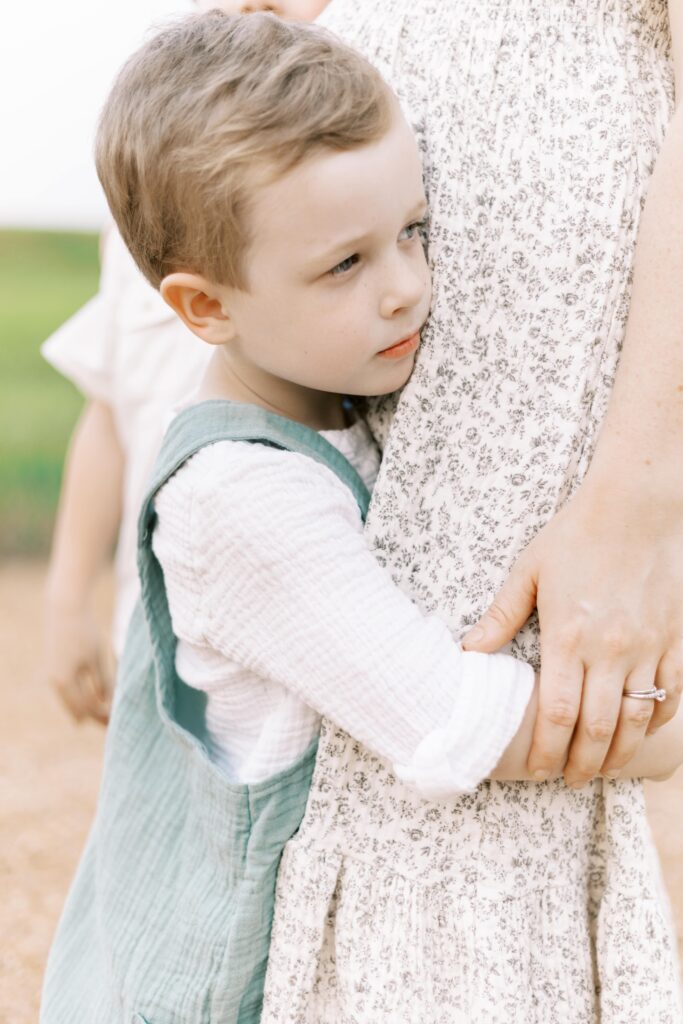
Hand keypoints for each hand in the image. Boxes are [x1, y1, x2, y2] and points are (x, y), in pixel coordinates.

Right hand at [44, 600, 112, 724]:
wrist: (65, 609)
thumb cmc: (84, 632)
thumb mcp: (97, 659)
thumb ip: (103, 682)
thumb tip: (109, 704)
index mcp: (65, 682)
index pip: (87, 709)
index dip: (104, 716)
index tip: (119, 720)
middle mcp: (55, 683)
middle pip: (77, 709)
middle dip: (95, 716)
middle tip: (113, 722)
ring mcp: (53, 676)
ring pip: (72, 701)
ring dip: (88, 707)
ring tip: (107, 711)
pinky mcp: (55, 668)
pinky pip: (68, 691)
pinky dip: (81, 696)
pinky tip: (95, 697)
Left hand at [462, 487, 682, 785]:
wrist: (636, 506)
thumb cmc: (575, 536)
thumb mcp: (528, 571)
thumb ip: (500, 616)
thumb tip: (467, 651)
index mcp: (568, 637)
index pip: (556, 715)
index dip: (547, 751)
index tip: (538, 771)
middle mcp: (610, 650)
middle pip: (597, 729)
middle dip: (581, 765)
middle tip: (568, 781)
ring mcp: (647, 647)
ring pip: (637, 720)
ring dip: (618, 753)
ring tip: (601, 769)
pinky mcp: (675, 639)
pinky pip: (672, 693)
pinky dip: (657, 720)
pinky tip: (641, 730)